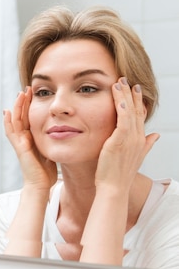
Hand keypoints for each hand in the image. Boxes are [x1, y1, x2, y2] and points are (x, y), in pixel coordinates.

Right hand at [3, 86, 56, 190]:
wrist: (41, 185)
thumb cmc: (47, 172)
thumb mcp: (52, 151)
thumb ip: (54, 142)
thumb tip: (65, 134)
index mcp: (31, 139)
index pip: (30, 118)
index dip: (30, 105)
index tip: (35, 93)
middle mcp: (23, 139)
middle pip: (21, 116)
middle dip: (23, 102)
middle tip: (27, 89)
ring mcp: (19, 143)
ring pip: (15, 121)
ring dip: (17, 107)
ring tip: (20, 94)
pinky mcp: (19, 148)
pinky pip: (11, 132)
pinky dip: (8, 122)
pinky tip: (7, 112)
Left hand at [95, 77, 158, 191]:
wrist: (114, 188)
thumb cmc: (119, 175)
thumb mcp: (135, 157)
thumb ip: (146, 145)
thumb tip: (155, 136)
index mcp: (140, 140)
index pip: (140, 116)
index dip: (138, 102)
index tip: (135, 89)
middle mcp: (137, 138)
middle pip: (136, 111)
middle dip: (132, 95)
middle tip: (128, 80)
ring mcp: (129, 140)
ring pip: (129, 113)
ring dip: (124, 96)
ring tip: (120, 83)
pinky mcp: (119, 142)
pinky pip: (122, 121)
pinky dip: (120, 109)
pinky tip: (118, 98)